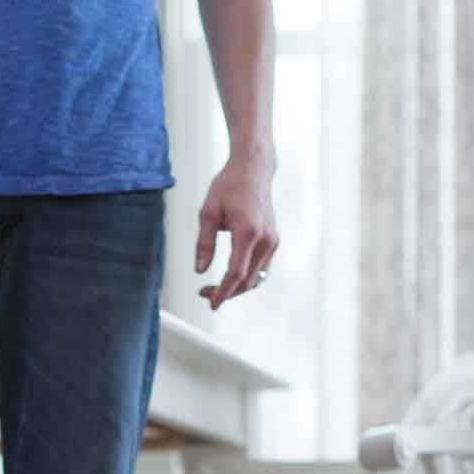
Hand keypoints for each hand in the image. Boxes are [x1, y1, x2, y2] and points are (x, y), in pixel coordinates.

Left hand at [195, 154, 277, 309]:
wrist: (253, 170)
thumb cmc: (229, 187)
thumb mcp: (208, 212)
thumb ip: (204, 243)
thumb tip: (200, 270)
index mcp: (248, 231)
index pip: (236, 272)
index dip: (223, 291)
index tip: (211, 303)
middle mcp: (265, 239)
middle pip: (247, 280)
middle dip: (226, 292)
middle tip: (204, 294)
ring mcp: (272, 241)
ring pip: (256, 278)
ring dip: (236, 288)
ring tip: (214, 289)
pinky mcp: (273, 242)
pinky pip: (261, 269)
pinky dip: (246, 278)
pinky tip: (230, 278)